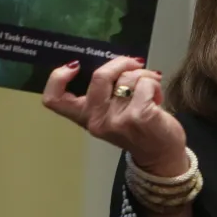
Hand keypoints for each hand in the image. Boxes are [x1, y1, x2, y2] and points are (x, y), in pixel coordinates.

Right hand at [42, 57, 187, 175]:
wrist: (161, 156)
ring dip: (144, 75)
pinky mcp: (139, 116)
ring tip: (151, 88)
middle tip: (135, 64)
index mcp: (85, 117)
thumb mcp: (112, 112)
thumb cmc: (138, 129)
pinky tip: (157, 97)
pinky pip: (145, 83)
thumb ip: (105, 91)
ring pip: (127, 77)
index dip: (57, 77)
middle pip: (99, 76)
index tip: (75, 66)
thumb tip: (114, 61)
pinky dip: (154, 83)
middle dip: (120, 62)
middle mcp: (96, 120)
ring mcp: (116, 119)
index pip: (54, 99)